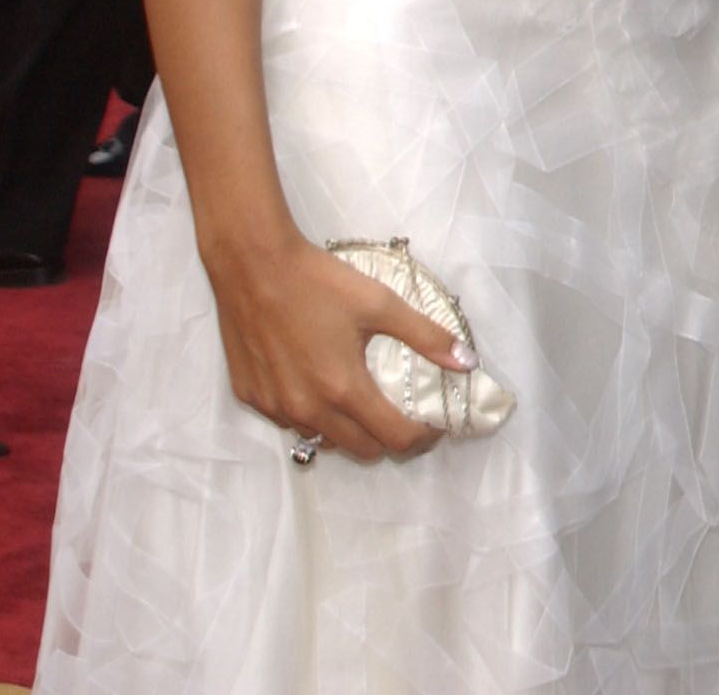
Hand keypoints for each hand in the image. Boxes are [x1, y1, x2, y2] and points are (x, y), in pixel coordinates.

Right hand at [202, 230, 471, 461]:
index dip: (423, 438)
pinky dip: (313, 415)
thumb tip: (468, 363)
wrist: (253, 267)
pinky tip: (319, 384)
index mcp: (343, 389)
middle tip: (403, 415)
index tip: (435, 424)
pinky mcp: (250, 398)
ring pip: (322, 439)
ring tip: (363, 400)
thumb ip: (427, 336)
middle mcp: (307, 409)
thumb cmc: (320, 283)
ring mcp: (274, 407)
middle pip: (360, 450)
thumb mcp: (381, 304)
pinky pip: (290, 422)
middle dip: (389, 440)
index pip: (394, 439)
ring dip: (349, 430)